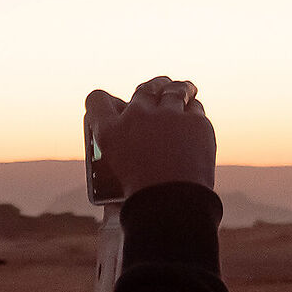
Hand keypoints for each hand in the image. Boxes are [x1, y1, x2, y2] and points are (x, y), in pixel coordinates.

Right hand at [86, 76, 215, 199]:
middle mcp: (136, 116)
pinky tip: (194, 113)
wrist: (173, 204)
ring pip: (174, 90)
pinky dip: (193, 111)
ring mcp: (167, 115)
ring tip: (185, 89)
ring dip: (178, 89)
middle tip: (158, 89)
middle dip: (152, 88)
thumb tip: (122, 161)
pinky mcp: (195, 121)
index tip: (109, 103)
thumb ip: (118, 161)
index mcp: (109, 132)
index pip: (97, 100)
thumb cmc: (142, 198)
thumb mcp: (117, 182)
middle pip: (144, 90)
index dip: (101, 100)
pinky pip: (194, 107)